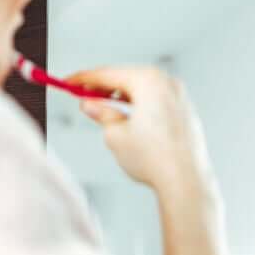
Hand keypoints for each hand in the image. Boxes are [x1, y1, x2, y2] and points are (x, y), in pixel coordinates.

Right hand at [67, 66, 212, 193]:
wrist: (185, 181)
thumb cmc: (153, 158)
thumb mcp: (115, 135)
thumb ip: (101, 113)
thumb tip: (90, 105)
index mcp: (148, 81)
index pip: (108, 74)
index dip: (84, 79)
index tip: (69, 82)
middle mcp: (167, 82)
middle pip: (127, 78)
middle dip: (103, 87)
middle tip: (83, 96)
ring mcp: (180, 96)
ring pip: (143, 90)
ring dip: (121, 97)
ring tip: (104, 109)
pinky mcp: (185, 112)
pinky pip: (156, 101)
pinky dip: (139, 105)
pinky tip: (129, 118)